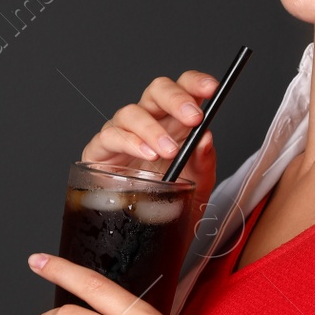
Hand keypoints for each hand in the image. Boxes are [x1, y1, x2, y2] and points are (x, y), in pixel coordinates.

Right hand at [81, 71, 218, 210]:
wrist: (145, 231)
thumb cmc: (170, 202)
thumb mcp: (198, 185)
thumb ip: (204, 162)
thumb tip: (205, 139)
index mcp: (176, 121)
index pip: (184, 88)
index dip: (196, 83)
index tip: (212, 89)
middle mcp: (150, 121)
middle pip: (157, 90)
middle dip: (175, 99)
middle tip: (193, 118)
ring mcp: (124, 133)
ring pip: (131, 111)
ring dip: (152, 129)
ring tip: (169, 151)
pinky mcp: (102, 150)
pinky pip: (110, 135)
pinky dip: (129, 142)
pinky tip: (146, 155)